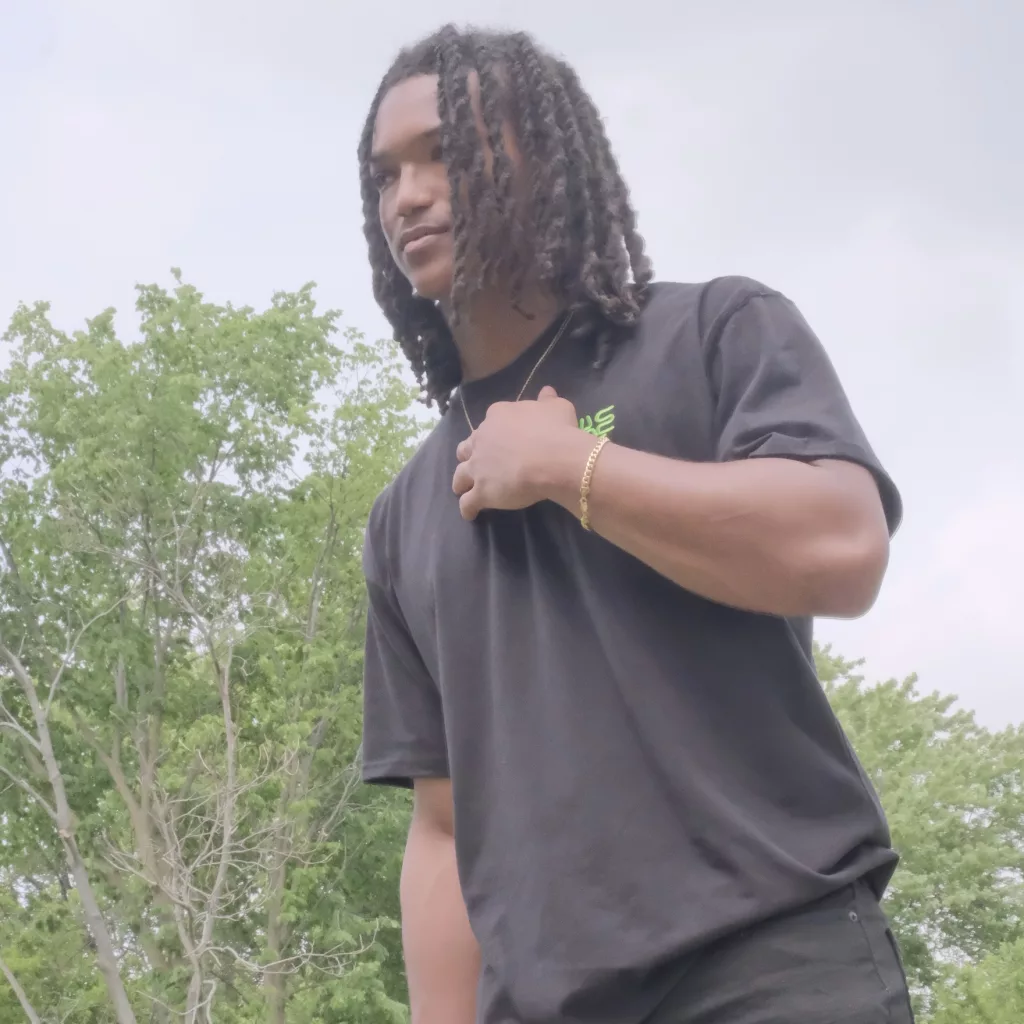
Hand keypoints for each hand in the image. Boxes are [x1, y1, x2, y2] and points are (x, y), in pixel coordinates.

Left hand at [452, 386, 590, 520]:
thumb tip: (546, 391)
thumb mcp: (557, 408)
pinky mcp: (481, 490)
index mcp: (498, 415)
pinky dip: (467, 508)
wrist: (553, 459)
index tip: (502, 439)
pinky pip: (467, 502)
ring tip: (463, 488)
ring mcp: (478, 465)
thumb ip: (547, 400)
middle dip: (470, 454)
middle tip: (479, 463)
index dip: (495, 431)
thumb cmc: (557, 431)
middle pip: (467, 447)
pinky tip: (470, 514)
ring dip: (461, 481)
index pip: (491, 421)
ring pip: (460, 474)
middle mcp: (482, 438)